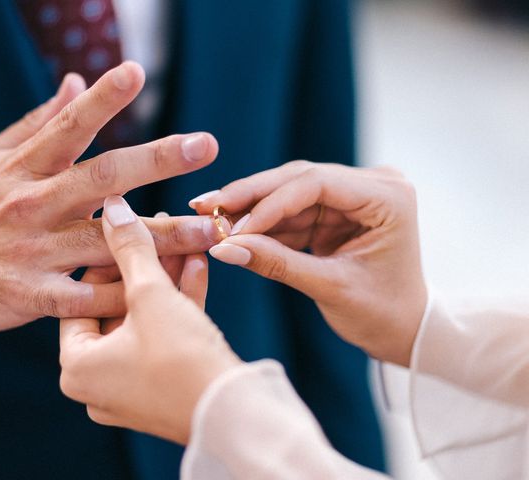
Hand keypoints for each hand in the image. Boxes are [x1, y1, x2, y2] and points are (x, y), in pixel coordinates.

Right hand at [0, 62, 222, 332]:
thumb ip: (37, 123)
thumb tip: (75, 81)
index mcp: (25, 168)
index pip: (66, 126)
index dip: (101, 99)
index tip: (136, 72)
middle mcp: (32, 204)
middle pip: (101, 178)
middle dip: (157, 160)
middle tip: (205, 145)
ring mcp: (32, 250)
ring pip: (106, 241)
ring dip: (162, 236)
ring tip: (207, 230)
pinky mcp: (30, 294)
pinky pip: (87, 297)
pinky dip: (124, 293)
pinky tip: (164, 288)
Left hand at [59, 196, 240, 443]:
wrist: (232, 412)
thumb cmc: (181, 358)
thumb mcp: (151, 295)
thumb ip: (131, 248)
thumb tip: (112, 208)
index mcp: (77, 367)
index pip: (84, 297)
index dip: (109, 258)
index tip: (129, 231)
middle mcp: (97, 383)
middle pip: (117, 308)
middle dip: (147, 268)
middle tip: (162, 232)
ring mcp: (130, 389)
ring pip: (144, 322)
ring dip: (167, 283)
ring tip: (186, 246)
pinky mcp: (161, 389)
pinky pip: (162, 340)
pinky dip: (177, 308)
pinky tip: (197, 270)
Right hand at [190, 161, 426, 365]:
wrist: (404, 330)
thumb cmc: (383, 313)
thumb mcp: (331, 288)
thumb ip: (277, 264)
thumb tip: (223, 248)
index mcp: (388, 197)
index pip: (317, 184)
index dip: (269, 203)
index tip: (231, 225)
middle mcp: (373, 185)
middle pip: (299, 179)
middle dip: (251, 196)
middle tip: (206, 205)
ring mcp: (353, 195)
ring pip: (290, 192)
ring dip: (251, 207)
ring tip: (210, 218)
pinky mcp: (336, 210)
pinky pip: (292, 210)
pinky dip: (263, 222)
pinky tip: (232, 227)